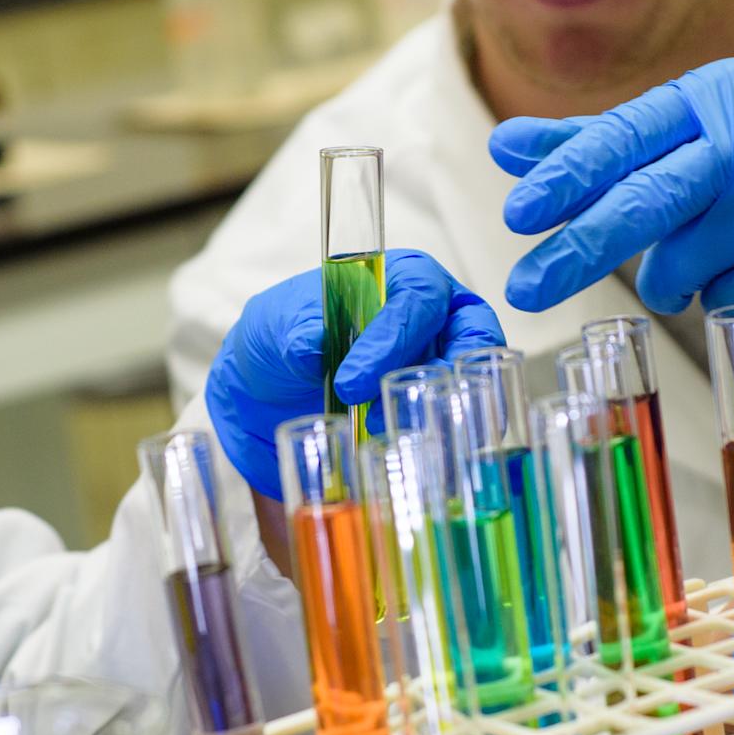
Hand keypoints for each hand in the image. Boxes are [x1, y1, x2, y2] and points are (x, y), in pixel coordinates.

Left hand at [206, 248, 505, 496]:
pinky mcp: (434, 410)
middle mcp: (434, 317)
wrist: (262, 395)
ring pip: (471, 380)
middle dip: (438, 374)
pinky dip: (442, 440)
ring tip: (390, 435)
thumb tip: (313, 347)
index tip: (353, 380)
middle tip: (386, 409)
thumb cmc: (277, 343)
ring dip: (440, 410)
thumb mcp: (274, 328)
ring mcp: (440, 364)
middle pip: (470, 334)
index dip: (394, 338)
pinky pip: (456, 421)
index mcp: (398, 277)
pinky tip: (413, 457)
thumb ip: (296, 333)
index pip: (418, 297)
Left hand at [492, 58, 733, 313]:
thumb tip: (505, 147)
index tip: (516, 213)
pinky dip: (726, 292)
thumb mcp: (698, 125)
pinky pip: (731, 296)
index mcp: (711, 98)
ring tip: (696, 261)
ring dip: (669, 279)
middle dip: (580, 250)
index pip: (623, 136)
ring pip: (684, 263)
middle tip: (525, 288)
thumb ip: (601, 141)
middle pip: (648, 201)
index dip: (567, 177)